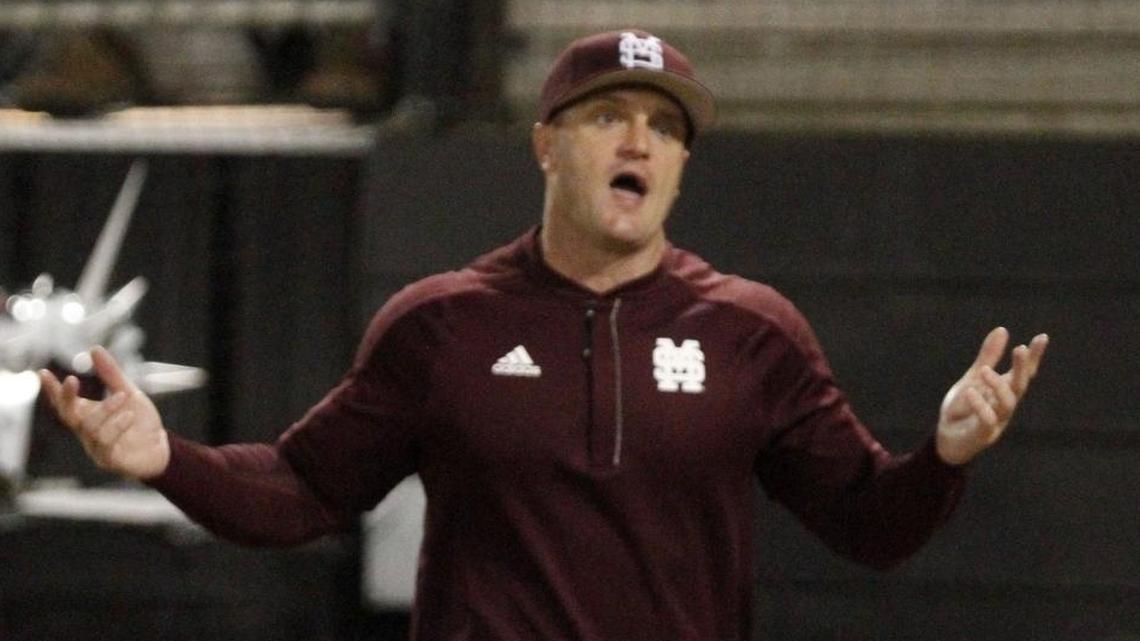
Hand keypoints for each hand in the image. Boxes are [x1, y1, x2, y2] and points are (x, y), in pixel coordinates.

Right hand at [38, 346, 169, 479]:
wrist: (160, 448)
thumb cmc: (139, 422)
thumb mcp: (128, 392)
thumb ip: (111, 374)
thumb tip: (94, 349)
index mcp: (86, 414)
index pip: (64, 401)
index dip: (52, 389)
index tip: (42, 373)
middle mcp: (86, 431)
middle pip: (67, 415)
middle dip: (66, 398)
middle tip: (71, 379)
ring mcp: (95, 447)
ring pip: (89, 427)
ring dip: (105, 409)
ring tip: (123, 395)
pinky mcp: (109, 460)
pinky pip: (106, 444)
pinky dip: (116, 427)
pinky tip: (129, 416)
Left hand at [936, 327, 1048, 465]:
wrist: (947, 439)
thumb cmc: (964, 408)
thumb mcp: (973, 378)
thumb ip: (987, 358)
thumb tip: (1003, 329)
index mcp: (1004, 390)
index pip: (1024, 373)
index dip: (1034, 357)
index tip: (1042, 337)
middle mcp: (1005, 405)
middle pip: (1020, 386)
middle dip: (1022, 368)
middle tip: (1020, 349)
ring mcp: (996, 421)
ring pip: (1007, 404)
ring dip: (998, 386)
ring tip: (984, 370)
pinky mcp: (982, 434)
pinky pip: (987, 421)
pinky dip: (980, 406)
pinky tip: (970, 392)